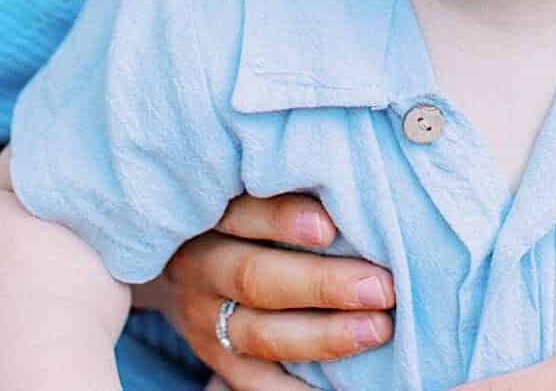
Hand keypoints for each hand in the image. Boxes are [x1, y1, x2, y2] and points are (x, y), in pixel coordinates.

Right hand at [135, 193, 393, 390]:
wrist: (174, 262)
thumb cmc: (235, 212)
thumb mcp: (242, 188)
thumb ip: (287, 185)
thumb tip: (355, 185)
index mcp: (207, 214)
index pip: (240, 213)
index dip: (283, 220)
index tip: (331, 226)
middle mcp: (199, 268)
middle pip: (255, 278)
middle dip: (322, 285)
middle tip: (381, 287)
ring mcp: (203, 319)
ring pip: (260, 334)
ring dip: (324, 336)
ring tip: (377, 329)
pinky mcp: (216, 358)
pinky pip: (256, 384)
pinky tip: (344, 385)